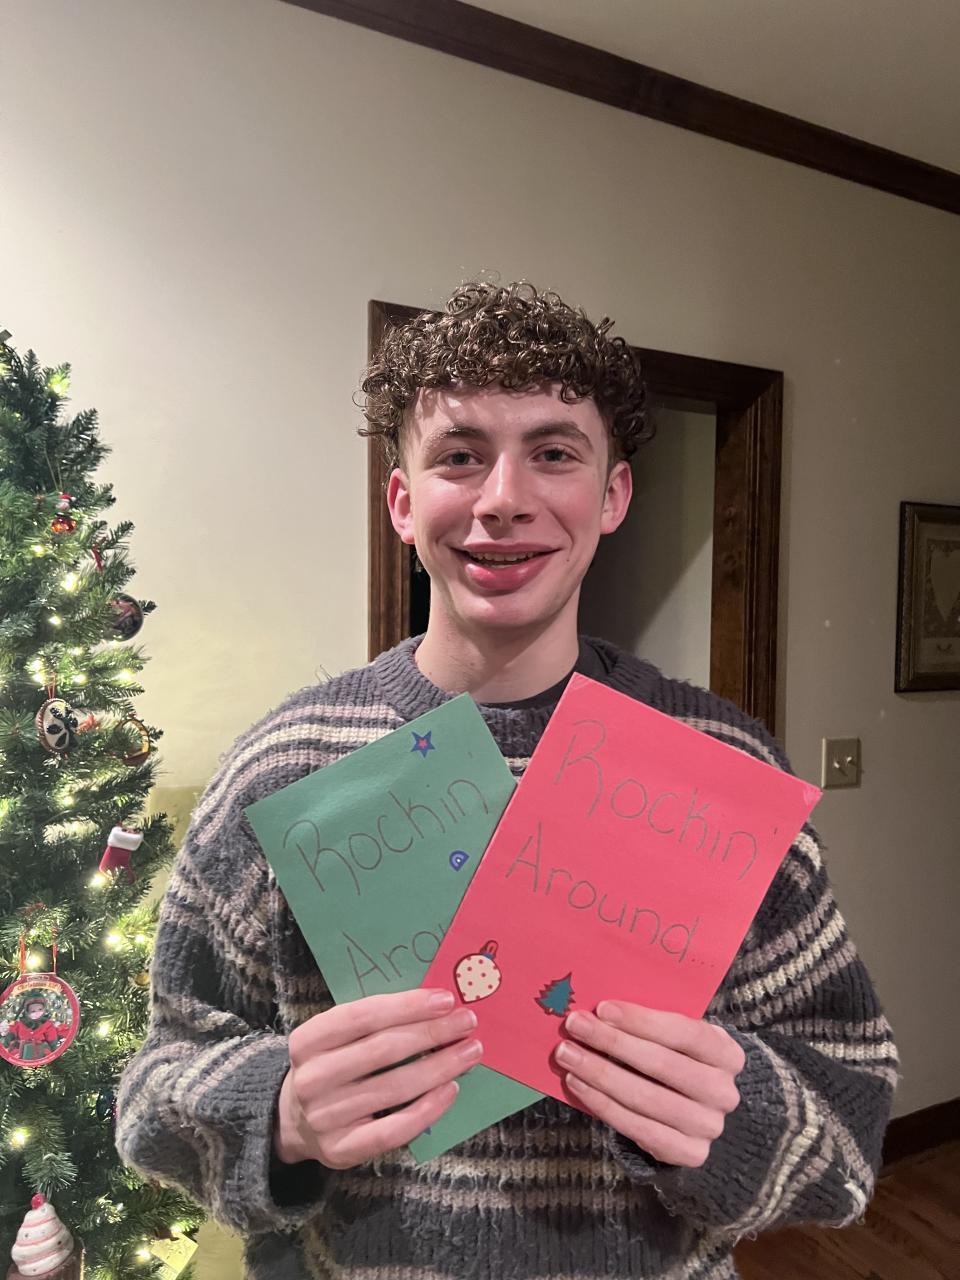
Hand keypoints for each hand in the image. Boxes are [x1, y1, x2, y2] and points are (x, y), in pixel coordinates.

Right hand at [274, 988, 480, 1168]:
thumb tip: (436, 1006)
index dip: (407, 1006)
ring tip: (470, 1051)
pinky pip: (394, 1129)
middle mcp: (312, 1078)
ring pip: (394, 1087)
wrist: (295, 1121)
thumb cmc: (332, 1066)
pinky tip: (451, 1090)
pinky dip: (427, 1109)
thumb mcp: (336, 1038)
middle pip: (382, 1050)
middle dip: (431, 1033)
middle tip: (466, 1022)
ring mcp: (325, 1117)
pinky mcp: (342, 1149)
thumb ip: (375, 1021)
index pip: (362, 1016)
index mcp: (307, 1040)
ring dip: (440, 1067)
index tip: (445, 999)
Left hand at [556, 1002, 743, 1167]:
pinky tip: (577, 1084)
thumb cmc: (681, 1061)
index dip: (642, 1021)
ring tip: (567, 1055)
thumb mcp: (680, 1039)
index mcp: (727, 1054)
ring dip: (599, 1074)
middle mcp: (723, 1092)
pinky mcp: (688, 1154)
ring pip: (645, 1098)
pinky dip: (602, 1104)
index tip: (602, 1008)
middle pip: (661, 1065)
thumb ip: (653, 1025)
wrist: (701, 1113)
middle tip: (574, 1026)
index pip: (684, 1033)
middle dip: (612, 1042)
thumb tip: (601, 1010)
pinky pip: (637, 1128)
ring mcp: (708, 1127)